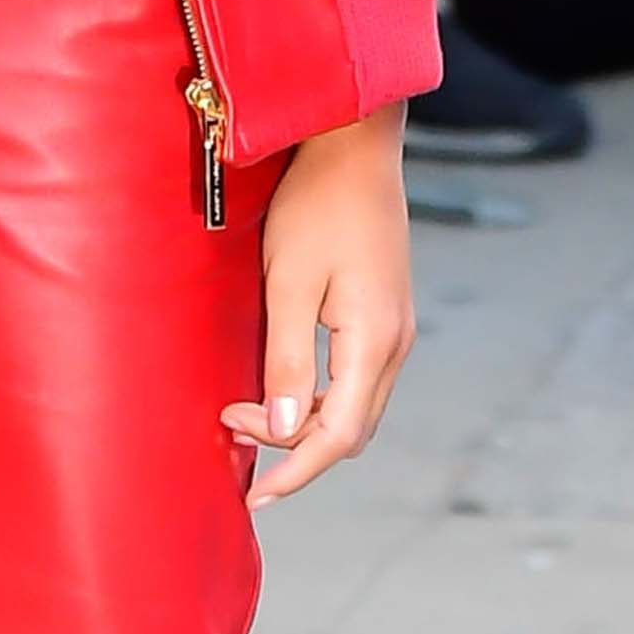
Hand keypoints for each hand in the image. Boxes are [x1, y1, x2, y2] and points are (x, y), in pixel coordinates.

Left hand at [222, 105, 413, 507]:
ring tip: (252, 417)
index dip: (295, 470)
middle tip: (237, 438)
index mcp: (374, 341)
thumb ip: (287, 359)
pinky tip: (287, 386)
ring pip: (356, 406)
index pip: (337, 436)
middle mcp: (395, 343)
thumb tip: (286, 431)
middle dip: (296, 449)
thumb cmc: (316, 204)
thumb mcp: (289, 280)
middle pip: (351, 429)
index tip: (253, 491)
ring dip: (308, 423)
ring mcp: (396, 327)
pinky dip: (323, 396)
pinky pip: (358, 377)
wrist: (354, 141)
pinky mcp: (386, 310)